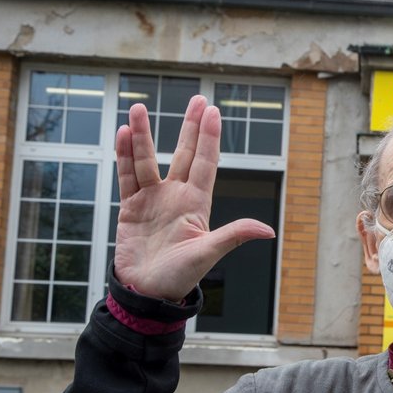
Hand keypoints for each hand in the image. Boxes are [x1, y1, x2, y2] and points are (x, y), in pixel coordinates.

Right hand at [113, 95, 275, 300]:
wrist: (147, 293)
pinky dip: (124, 155)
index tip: (213, 111)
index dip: (209, 137)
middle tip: (198, 98)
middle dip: (190, 126)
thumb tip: (268, 231)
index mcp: (198, 204)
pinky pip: (127, 176)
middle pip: (184, 153)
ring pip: (147, 160)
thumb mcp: (208, 254)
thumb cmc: (180, 277)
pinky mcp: (130, 207)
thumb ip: (233, 236)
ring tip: (139, 107)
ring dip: (144, 135)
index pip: (205, 163)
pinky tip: (123, 133)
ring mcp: (153, 200)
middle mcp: (176, 196)